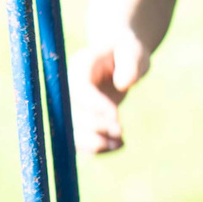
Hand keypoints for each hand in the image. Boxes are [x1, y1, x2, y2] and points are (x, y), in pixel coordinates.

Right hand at [71, 36, 151, 154]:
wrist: (118, 60)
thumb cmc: (126, 53)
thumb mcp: (133, 52)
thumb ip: (130, 64)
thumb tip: (123, 84)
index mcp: (80, 67)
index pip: (79, 89)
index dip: (94, 105)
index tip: (116, 115)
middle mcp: (69, 88)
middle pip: (70, 115)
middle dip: (95, 127)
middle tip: (120, 130)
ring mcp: (70, 107)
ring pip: (71, 134)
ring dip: (95, 143)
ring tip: (120, 141)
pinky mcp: (78, 122)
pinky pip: (81, 143)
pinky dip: (100, 149)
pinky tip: (119, 144)